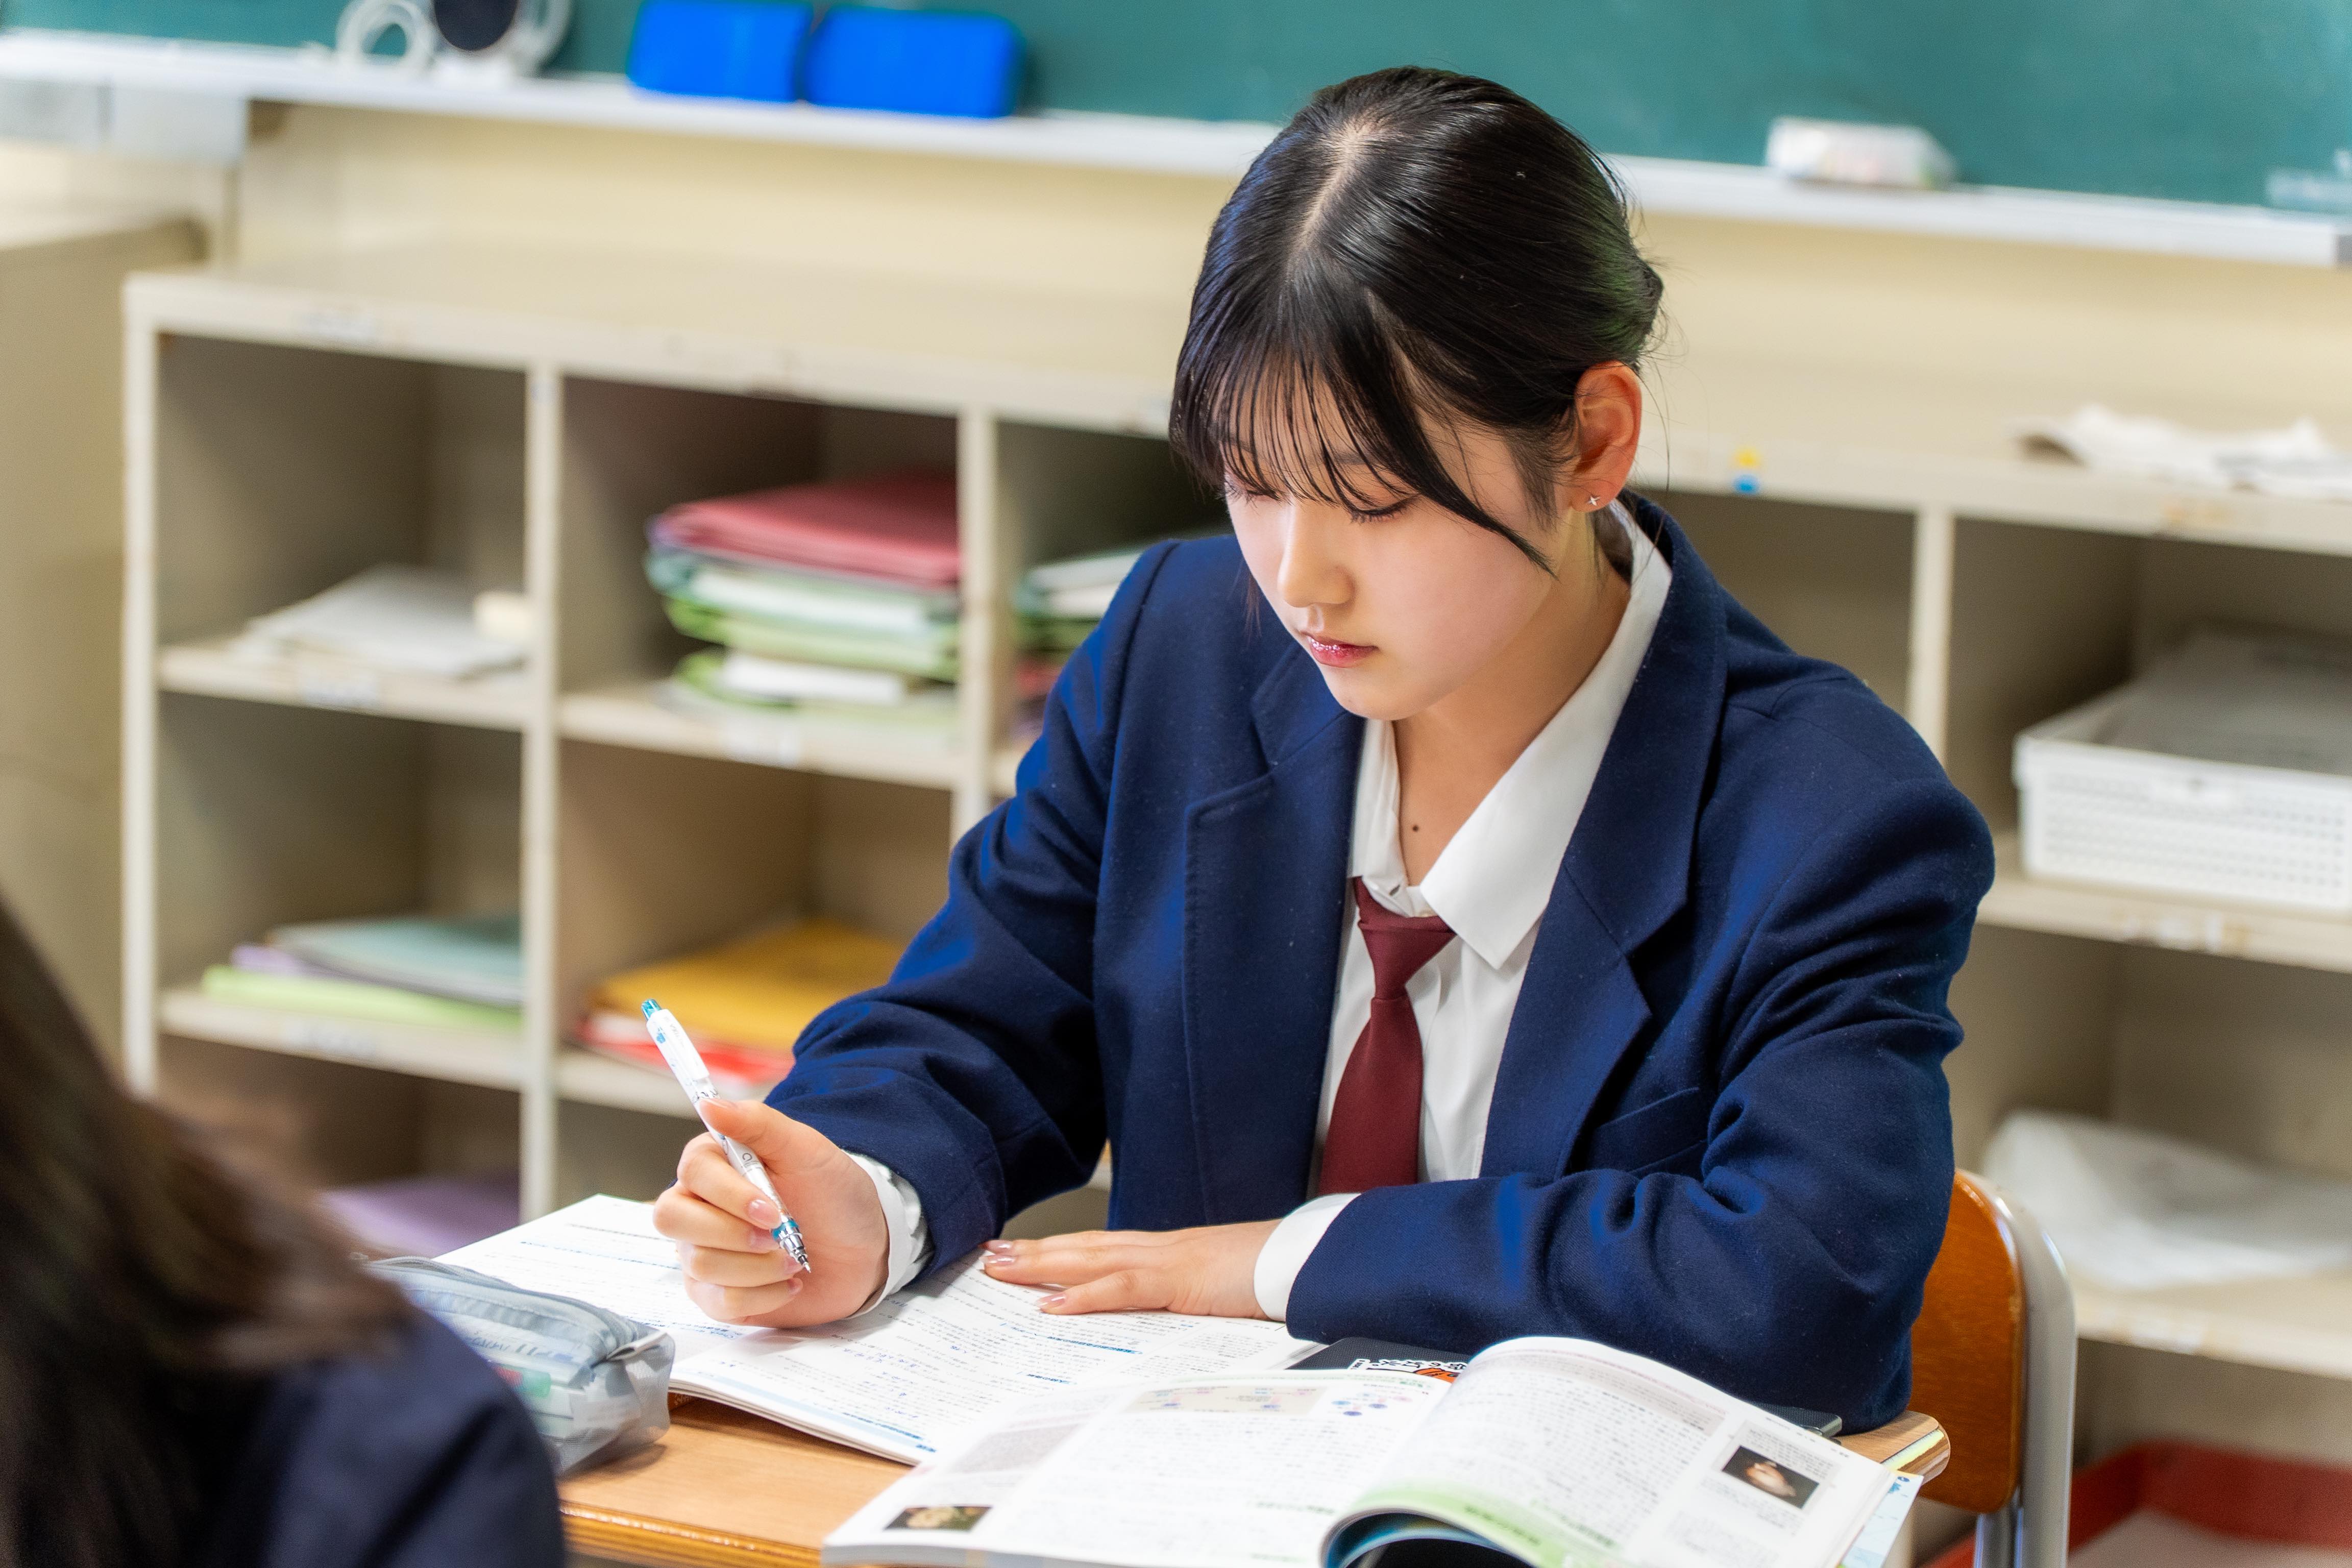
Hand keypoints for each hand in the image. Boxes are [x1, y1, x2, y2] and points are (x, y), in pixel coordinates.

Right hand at [650, 1099, 889, 1328]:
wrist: (862, 1248)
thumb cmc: (832, 1194)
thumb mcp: (806, 1150)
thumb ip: (759, 1124)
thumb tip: (709, 1104)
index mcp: (714, 1165)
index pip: (693, 1173)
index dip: (729, 1194)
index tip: (773, 1209)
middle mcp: (698, 1208)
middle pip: (673, 1219)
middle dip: (733, 1233)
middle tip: (781, 1233)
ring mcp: (702, 1253)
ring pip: (700, 1264)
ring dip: (758, 1266)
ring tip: (794, 1257)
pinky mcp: (717, 1294)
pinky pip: (719, 1303)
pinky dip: (762, 1296)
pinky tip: (789, 1283)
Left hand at [979, 1221, 1279, 1317]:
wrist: (1310, 1261)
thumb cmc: (1274, 1277)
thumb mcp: (1222, 1295)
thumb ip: (1190, 1303)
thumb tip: (1167, 1324)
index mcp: (1169, 1254)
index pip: (1102, 1249)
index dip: (1060, 1250)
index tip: (1021, 1253)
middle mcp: (1161, 1249)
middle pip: (1085, 1247)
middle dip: (1035, 1251)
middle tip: (989, 1253)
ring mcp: (1170, 1260)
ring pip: (1092, 1259)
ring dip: (1043, 1263)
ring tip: (1001, 1269)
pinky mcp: (1183, 1280)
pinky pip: (1125, 1288)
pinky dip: (1086, 1295)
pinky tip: (1052, 1303)